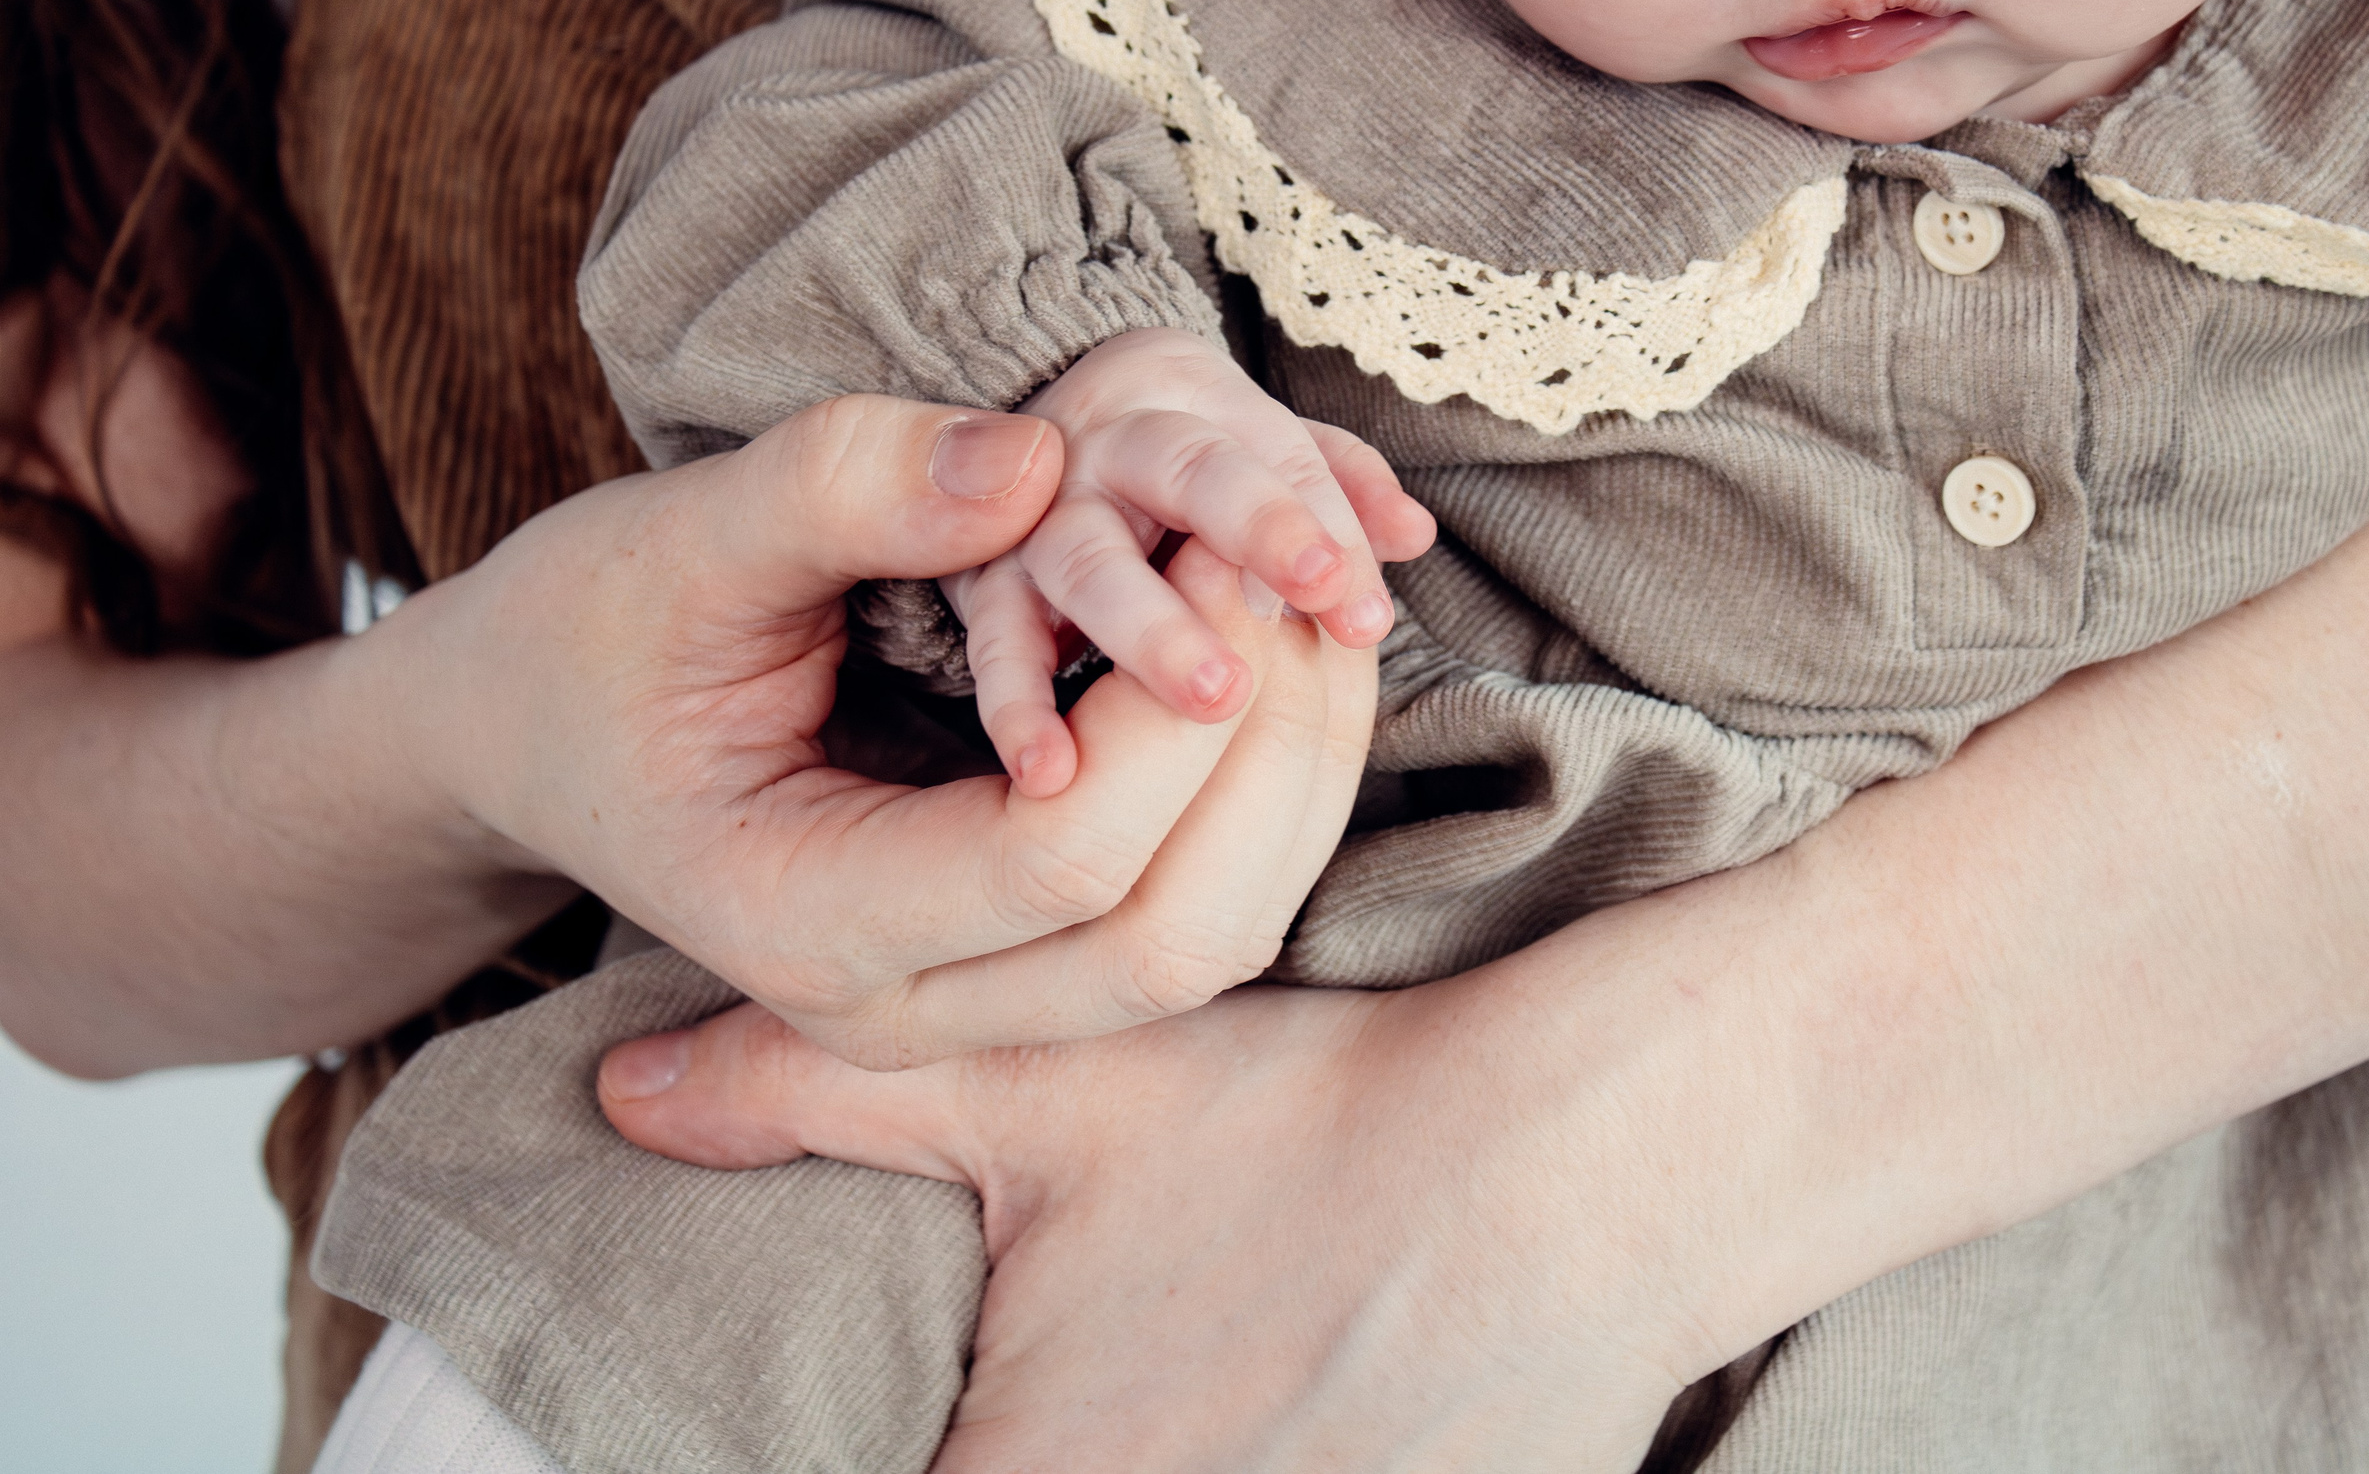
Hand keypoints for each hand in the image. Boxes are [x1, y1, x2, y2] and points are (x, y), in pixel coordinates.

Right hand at [391, 394, 1372, 1067]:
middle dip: (1272, 754)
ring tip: (1312, 605)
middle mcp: (902, 1005)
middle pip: (1174, 935)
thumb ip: (845, 491)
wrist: (534, 725)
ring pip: (1213, 936)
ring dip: (1293, 776)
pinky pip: (1195, 901)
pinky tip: (1279, 659)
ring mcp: (971, 1003)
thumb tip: (1034, 459)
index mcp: (807, 920)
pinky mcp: (1022, 957)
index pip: (1064, 859)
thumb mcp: (682, 538)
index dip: (1180, 707)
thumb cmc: (586, 632)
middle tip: (1302, 582)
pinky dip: (1264, 790)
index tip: (1234, 555)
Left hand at [601, 966, 1711, 1472]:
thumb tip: (624, 1090)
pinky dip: (1252, 1470)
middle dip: (974, 1437)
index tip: (852, 1409)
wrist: (1588, 1168)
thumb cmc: (1311, 1129)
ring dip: (1106, 1454)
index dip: (819, 1456)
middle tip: (1007, 1381)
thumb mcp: (1051, 1088)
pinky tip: (1266, 1405)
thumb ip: (813, 1094)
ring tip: (1132, 1386)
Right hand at [942, 327, 1433, 794]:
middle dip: (1257, 530)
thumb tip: (1413, 533)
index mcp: (1196, 400)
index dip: (1327, 526)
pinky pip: (999, 642)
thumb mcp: (1258, 450)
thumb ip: (1338, 485)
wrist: (1024, 442)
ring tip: (1216, 698)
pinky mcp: (986, 581)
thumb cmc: (1180, 464)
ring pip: (1092, 559)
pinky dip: (1017, 707)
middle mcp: (1114, 442)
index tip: (1367, 609)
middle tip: (1312, 599)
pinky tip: (1052, 773)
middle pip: (1190, 470)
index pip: (1280, 453)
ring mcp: (1041, 511)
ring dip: (1154, 629)